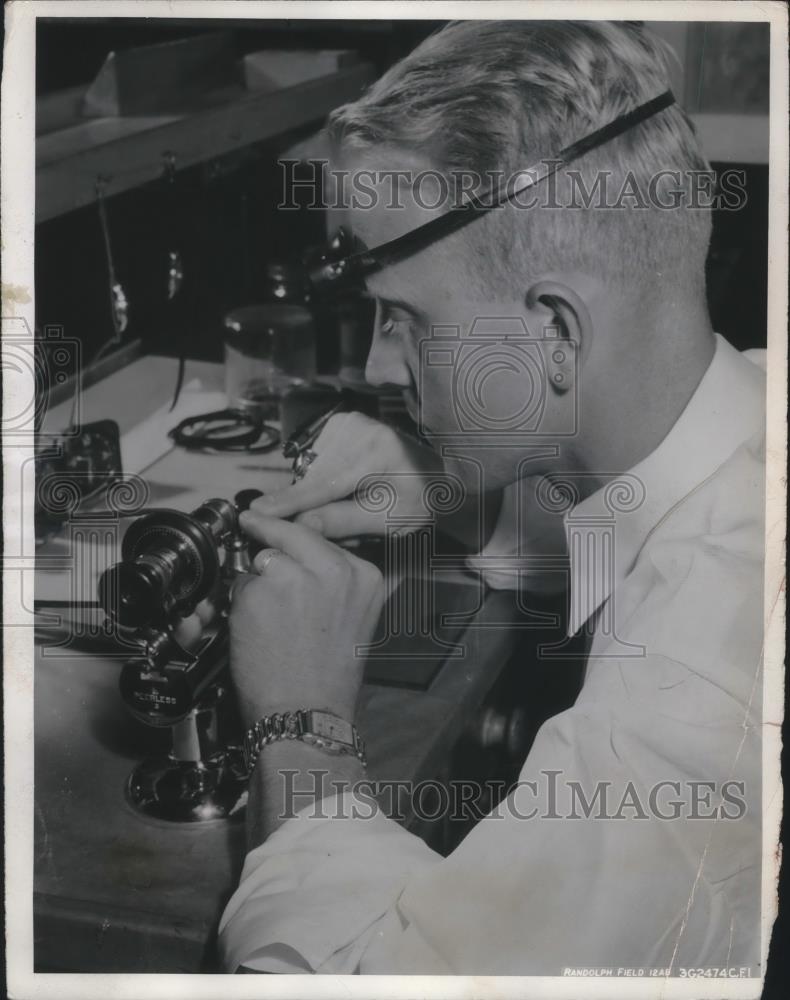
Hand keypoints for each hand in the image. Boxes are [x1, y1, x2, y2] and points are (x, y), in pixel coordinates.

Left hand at [229, 509, 383, 725]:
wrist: (306, 714)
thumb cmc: (327, 677)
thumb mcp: (352, 617)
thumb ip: (333, 581)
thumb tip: (297, 553)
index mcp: (364, 574)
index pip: (323, 535)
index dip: (298, 536)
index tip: (280, 524)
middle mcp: (334, 569)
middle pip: (291, 533)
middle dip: (269, 533)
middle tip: (252, 523)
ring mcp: (294, 577)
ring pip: (263, 558)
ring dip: (258, 580)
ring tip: (271, 618)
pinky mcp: (259, 591)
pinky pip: (241, 584)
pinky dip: (241, 603)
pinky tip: (257, 630)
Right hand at [252, 411, 443, 537]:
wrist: (437, 472)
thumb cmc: (418, 500)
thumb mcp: (388, 520)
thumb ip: (344, 521)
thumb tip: (300, 524)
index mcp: (375, 452)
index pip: (322, 483)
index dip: (287, 503)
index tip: (255, 515)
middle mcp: (358, 428)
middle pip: (311, 474)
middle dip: (302, 502)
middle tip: (313, 524)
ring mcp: (348, 421)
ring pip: (310, 466)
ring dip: (313, 489)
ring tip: (343, 503)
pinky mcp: (340, 421)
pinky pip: (315, 456)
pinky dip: (319, 474)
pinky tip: (341, 486)